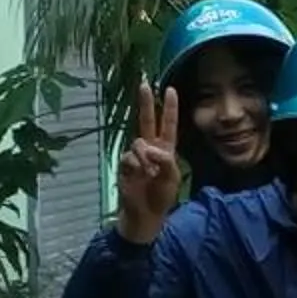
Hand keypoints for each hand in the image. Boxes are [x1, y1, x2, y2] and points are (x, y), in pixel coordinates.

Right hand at [115, 82, 182, 242]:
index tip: (170, 89)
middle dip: (146, 102)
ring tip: (149, 173)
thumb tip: (148, 147)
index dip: (169, 107)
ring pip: (138, 142)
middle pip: (147, 120)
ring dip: (145, 156)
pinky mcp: (124, 163)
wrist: (144, 214)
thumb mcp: (172, 177)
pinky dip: (136, 166)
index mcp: (166, 149)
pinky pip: (129, 157)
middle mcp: (150, 147)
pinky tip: (138, 177)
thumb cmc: (161, 197)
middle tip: (144, 83)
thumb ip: (165, 160)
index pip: (168, 124)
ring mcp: (136, 155)